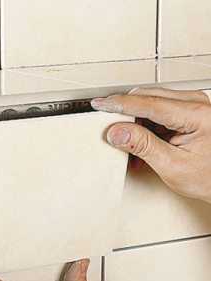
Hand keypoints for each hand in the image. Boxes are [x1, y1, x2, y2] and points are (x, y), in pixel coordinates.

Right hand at [91, 87, 210, 202]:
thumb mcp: (173, 167)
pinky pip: (159, 109)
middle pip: (148, 97)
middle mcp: (197, 104)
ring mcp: (195, 105)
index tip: (99, 105)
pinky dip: (145, 124)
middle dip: (125, 113)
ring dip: (135, 120)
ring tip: (129, 144)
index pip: (148, 103)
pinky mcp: (190, 111)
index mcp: (197, 115)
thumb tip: (117, 132)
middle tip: (109, 129)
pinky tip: (142, 141)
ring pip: (151, 101)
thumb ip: (143, 147)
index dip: (119, 104)